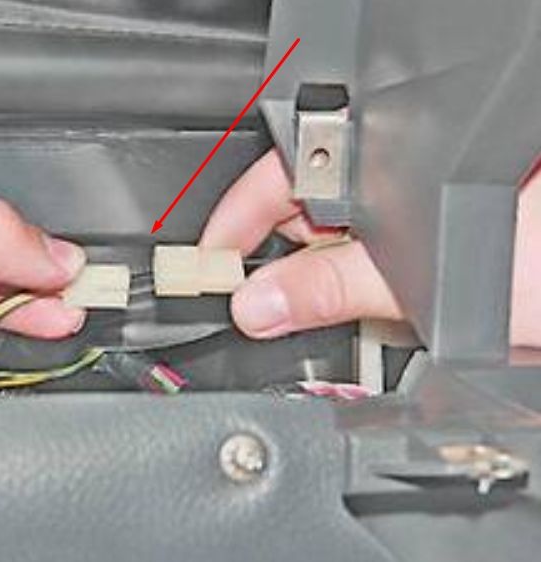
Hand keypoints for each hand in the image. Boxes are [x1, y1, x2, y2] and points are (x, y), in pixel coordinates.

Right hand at [200, 150, 540, 346]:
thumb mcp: (425, 276)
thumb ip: (331, 287)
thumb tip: (257, 302)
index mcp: (382, 163)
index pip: (279, 179)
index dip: (235, 223)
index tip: (206, 265)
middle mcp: (386, 192)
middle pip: (294, 224)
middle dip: (265, 269)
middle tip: (245, 314)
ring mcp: (400, 234)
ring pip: (323, 263)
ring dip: (306, 301)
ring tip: (302, 332)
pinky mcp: (415, 274)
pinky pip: (356, 292)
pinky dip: (341, 317)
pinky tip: (349, 336)